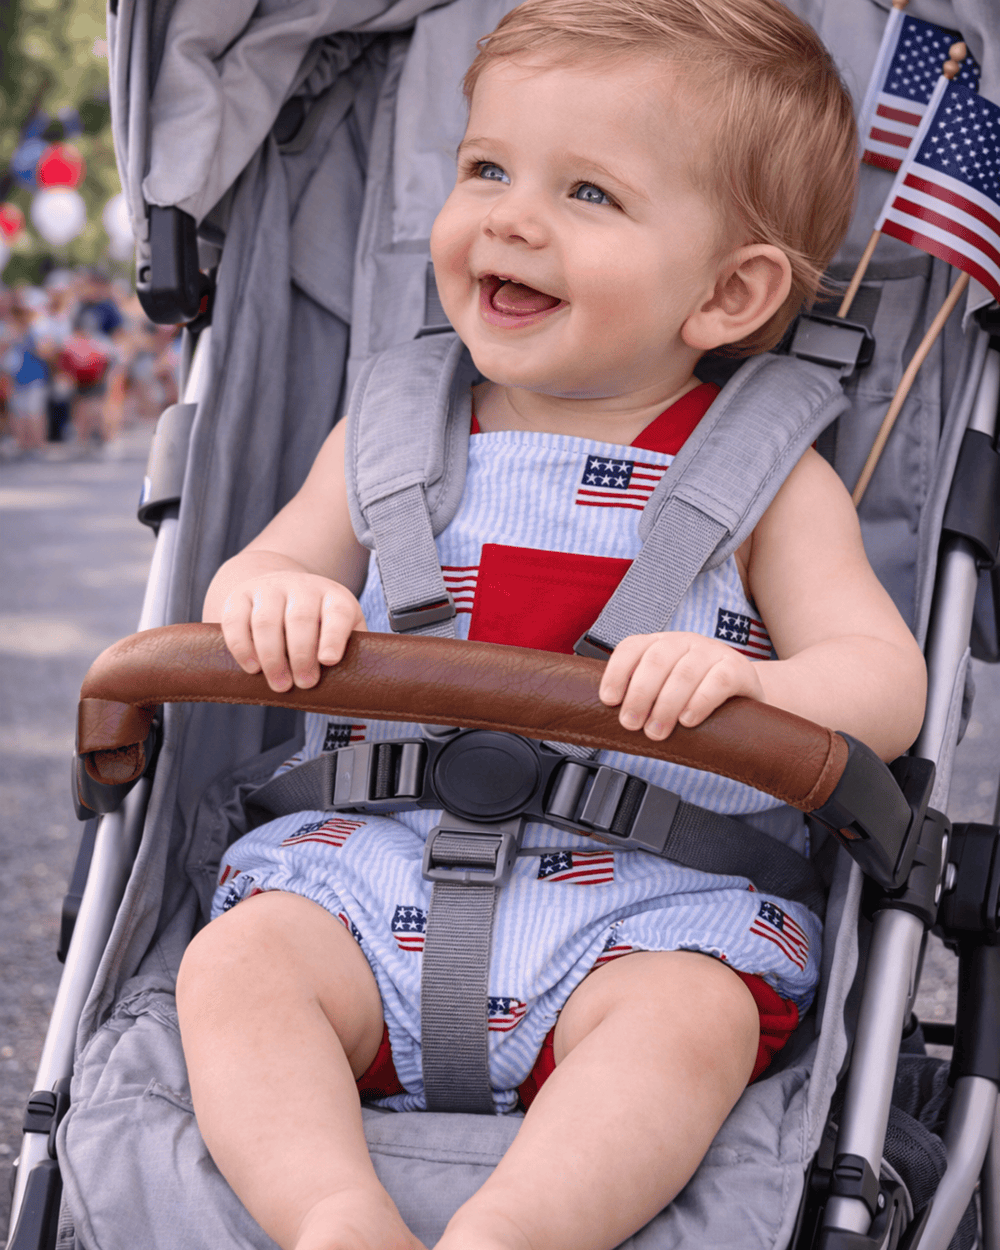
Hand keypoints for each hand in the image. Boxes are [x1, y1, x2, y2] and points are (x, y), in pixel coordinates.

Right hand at [219, 571, 365, 692]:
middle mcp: (302, 587)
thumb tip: (362, 688)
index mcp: (333, 597)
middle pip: (300, 618)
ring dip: (272, 657)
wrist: (280, 588)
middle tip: (303, 684)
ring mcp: (269, 589)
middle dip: (301, 655)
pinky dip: (242, 647)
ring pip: (266, 621)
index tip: (329, 660)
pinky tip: (252, 668)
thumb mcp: (342, 628)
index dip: (334, 637)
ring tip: (279, 683)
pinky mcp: (240, 596)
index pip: (337, 612)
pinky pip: (236, 621)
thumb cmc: (318, 622)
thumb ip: (352, 651)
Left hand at [598, 631, 763, 739]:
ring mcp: (712, 651)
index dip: (616, 672)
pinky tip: (688, 720)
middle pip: (656, 660)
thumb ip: (641, 697)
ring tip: (656, 732)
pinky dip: (699, 702)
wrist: (744, 693)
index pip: (631, 647)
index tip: (608, 700)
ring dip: (666, 705)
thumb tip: (607, 719)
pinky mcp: (737, 668)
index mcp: (660, 644)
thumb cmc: (694, 695)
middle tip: (632, 725)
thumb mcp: (664, 689)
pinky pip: (717, 681)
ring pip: (684, 672)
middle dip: (639, 694)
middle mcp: (684, 641)